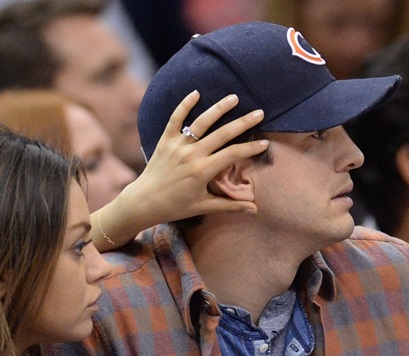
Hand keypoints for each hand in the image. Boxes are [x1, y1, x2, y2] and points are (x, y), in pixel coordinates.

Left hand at [91, 91, 268, 250]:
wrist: (144, 202)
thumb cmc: (175, 206)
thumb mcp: (203, 206)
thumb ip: (230, 206)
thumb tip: (254, 210)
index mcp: (203, 171)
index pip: (233, 154)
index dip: (251, 148)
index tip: (265, 143)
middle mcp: (192, 155)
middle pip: (222, 134)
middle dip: (243, 123)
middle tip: (259, 112)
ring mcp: (178, 146)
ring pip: (201, 123)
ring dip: (218, 109)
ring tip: (234, 97)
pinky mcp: (165, 141)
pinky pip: (175, 119)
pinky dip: (184, 105)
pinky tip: (196, 93)